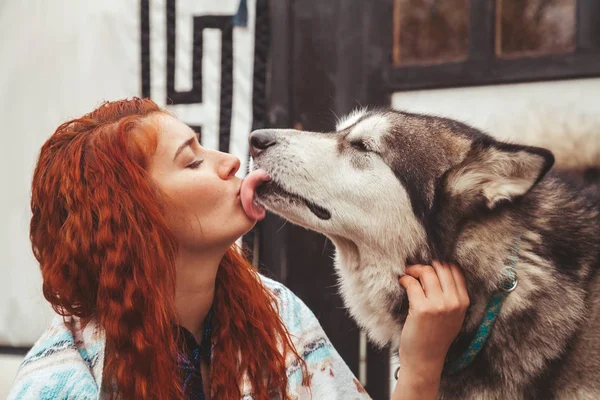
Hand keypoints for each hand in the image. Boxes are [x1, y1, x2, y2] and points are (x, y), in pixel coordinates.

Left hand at [392, 261, 468, 399]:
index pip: (455, 270)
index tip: (429, 267)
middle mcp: (453, 302)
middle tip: (414, 269)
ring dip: (413, 269)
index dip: (440, 265)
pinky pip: (412, 283)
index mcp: (464, 302)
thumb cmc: (436, 338)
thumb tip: (441, 271)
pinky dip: (404, 279)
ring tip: (407, 274)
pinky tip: (402, 282)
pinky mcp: (421, 308)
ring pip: (426, 272)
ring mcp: (438, 305)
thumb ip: (452, 296)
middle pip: (440, 268)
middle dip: (425, 265)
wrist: (426, 360)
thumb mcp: (454, 317)